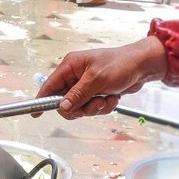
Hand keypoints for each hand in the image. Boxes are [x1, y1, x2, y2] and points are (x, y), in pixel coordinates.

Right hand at [37, 37, 167, 119]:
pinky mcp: (97, 92)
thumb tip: (61, 107)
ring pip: (80, 107)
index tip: (35, 113)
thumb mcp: (97, 80)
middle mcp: (76, 75)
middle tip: (94, 103)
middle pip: (65, 101)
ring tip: (107, 98)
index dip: (42, 99)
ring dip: (94, 107)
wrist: (143, 66)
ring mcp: (86, 85)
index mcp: (71, 66)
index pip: (50, 85)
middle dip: (81, 107)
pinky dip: (103, 106)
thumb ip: (77, 95)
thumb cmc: (120, 65)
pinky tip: (113, 98)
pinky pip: (93, 107)